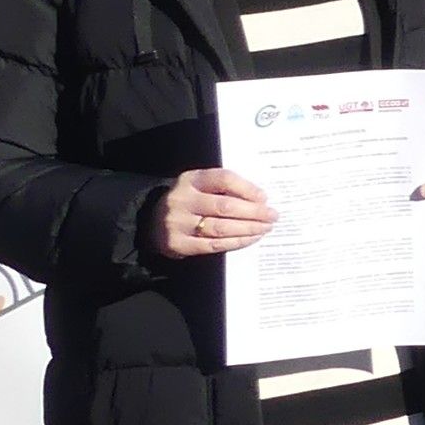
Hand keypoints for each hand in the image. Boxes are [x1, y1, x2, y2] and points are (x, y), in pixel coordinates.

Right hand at [150, 167, 276, 257]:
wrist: (152, 222)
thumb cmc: (189, 202)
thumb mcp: (200, 186)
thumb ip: (224, 188)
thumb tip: (260, 199)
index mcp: (190, 179)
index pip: (223, 179)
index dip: (247, 188)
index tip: (264, 198)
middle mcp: (182, 199)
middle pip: (225, 206)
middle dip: (254, 212)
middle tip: (273, 216)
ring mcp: (178, 223)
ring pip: (221, 227)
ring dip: (249, 229)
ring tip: (265, 228)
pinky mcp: (178, 244)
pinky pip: (214, 245)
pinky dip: (237, 242)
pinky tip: (251, 239)